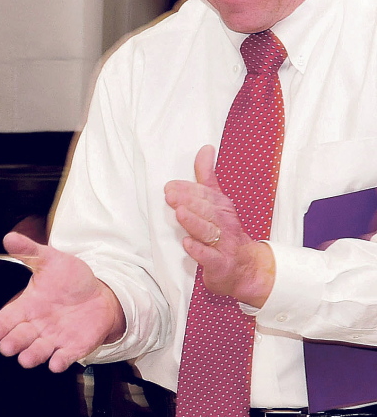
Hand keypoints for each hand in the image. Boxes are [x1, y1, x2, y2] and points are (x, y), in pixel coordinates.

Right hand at [0, 231, 126, 370]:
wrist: (100, 293)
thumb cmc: (70, 279)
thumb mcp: (50, 260)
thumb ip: (29, 251)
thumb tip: (9, 237)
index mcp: (27, 305)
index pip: (7, 318)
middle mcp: (37, 325)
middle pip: (19, 338)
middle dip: (12, 343)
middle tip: (7, 347)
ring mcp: (54, 338)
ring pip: (38, 351)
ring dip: (32, 356)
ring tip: (26, 358)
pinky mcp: (73, 347)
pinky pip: (64, 357)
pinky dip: (59, 362)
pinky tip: (55, 363)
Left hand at [164, 145, 274, 306]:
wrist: (246, 268)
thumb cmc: (226, 232)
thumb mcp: (218, 203)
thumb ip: (207, 177)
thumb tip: (205, 149)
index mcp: (221, 208)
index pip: (206, 195)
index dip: (189, 190)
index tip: (170, 185)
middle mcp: (224, 223)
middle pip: (207, 210)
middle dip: (189, 201)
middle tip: (170, 195)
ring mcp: (222, 244)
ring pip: (208, 231)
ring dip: (193, 222)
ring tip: (179, 213)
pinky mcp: (220, 264)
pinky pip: (209, 257)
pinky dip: (199, 250)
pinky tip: (187, 243)